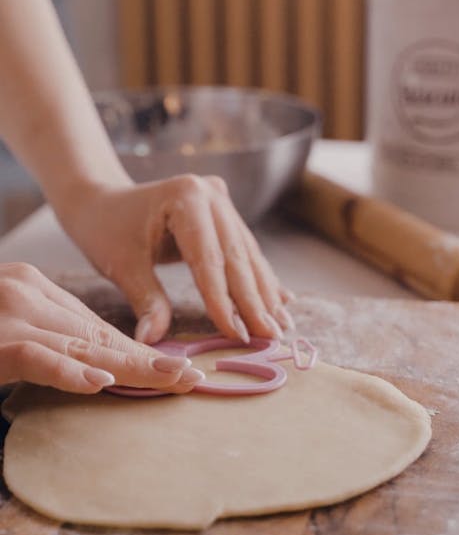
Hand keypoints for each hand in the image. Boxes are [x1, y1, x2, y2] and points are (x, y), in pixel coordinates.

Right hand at [0, 262, 203, 393]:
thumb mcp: (5, 325)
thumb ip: (39, 337)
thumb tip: (92, 367)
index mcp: (32, 284)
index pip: (93, 324)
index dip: (136, 349)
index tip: (173, 368)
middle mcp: (26, 292)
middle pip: (95, 335)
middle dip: (146, 360)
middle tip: (191, 377)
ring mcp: (11, 314)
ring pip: (80, 346)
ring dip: (130, 367)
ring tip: (173, 379)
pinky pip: (35, 357)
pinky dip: (68, 372)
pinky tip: (102, 382)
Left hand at [58, 175, 294, 344]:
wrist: (101, 200)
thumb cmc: (106, 229)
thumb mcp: (122, 266)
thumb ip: (145, 301)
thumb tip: (152, 341)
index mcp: (185, 197)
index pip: (209, 258)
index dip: (224, 300)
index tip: (237, 335)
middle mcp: (211, 193)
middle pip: (235, 256)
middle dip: (254, 301)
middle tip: (272, 338)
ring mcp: (221, 200)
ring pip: (246, 254)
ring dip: (264, 293)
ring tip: (282, 327)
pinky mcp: (224, 212)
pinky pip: (243, 250)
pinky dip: (258, 279)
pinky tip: (281, 302)